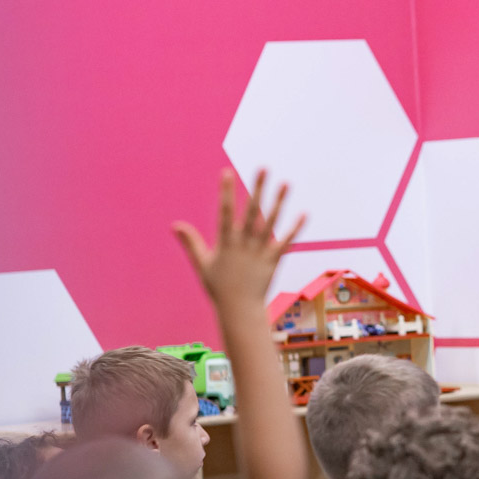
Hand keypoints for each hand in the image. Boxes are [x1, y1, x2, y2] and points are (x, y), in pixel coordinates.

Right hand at [173, 169, 303, 307]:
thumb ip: (191, 242)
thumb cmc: (218, 287)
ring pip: (271, 222)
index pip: (224, 212)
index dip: (226, 192)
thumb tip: (174, 224)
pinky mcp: (273, 260)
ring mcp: (260, 252)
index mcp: (226, 243)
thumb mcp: (202, 264)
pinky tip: (304, 213)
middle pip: (251, 211)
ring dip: (279, 202)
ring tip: (286, 183)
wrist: (239, 310)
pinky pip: (286, 242)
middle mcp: (244, 244)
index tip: (226, 172)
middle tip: (263, 168)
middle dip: (257, 189)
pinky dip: (295, 228)